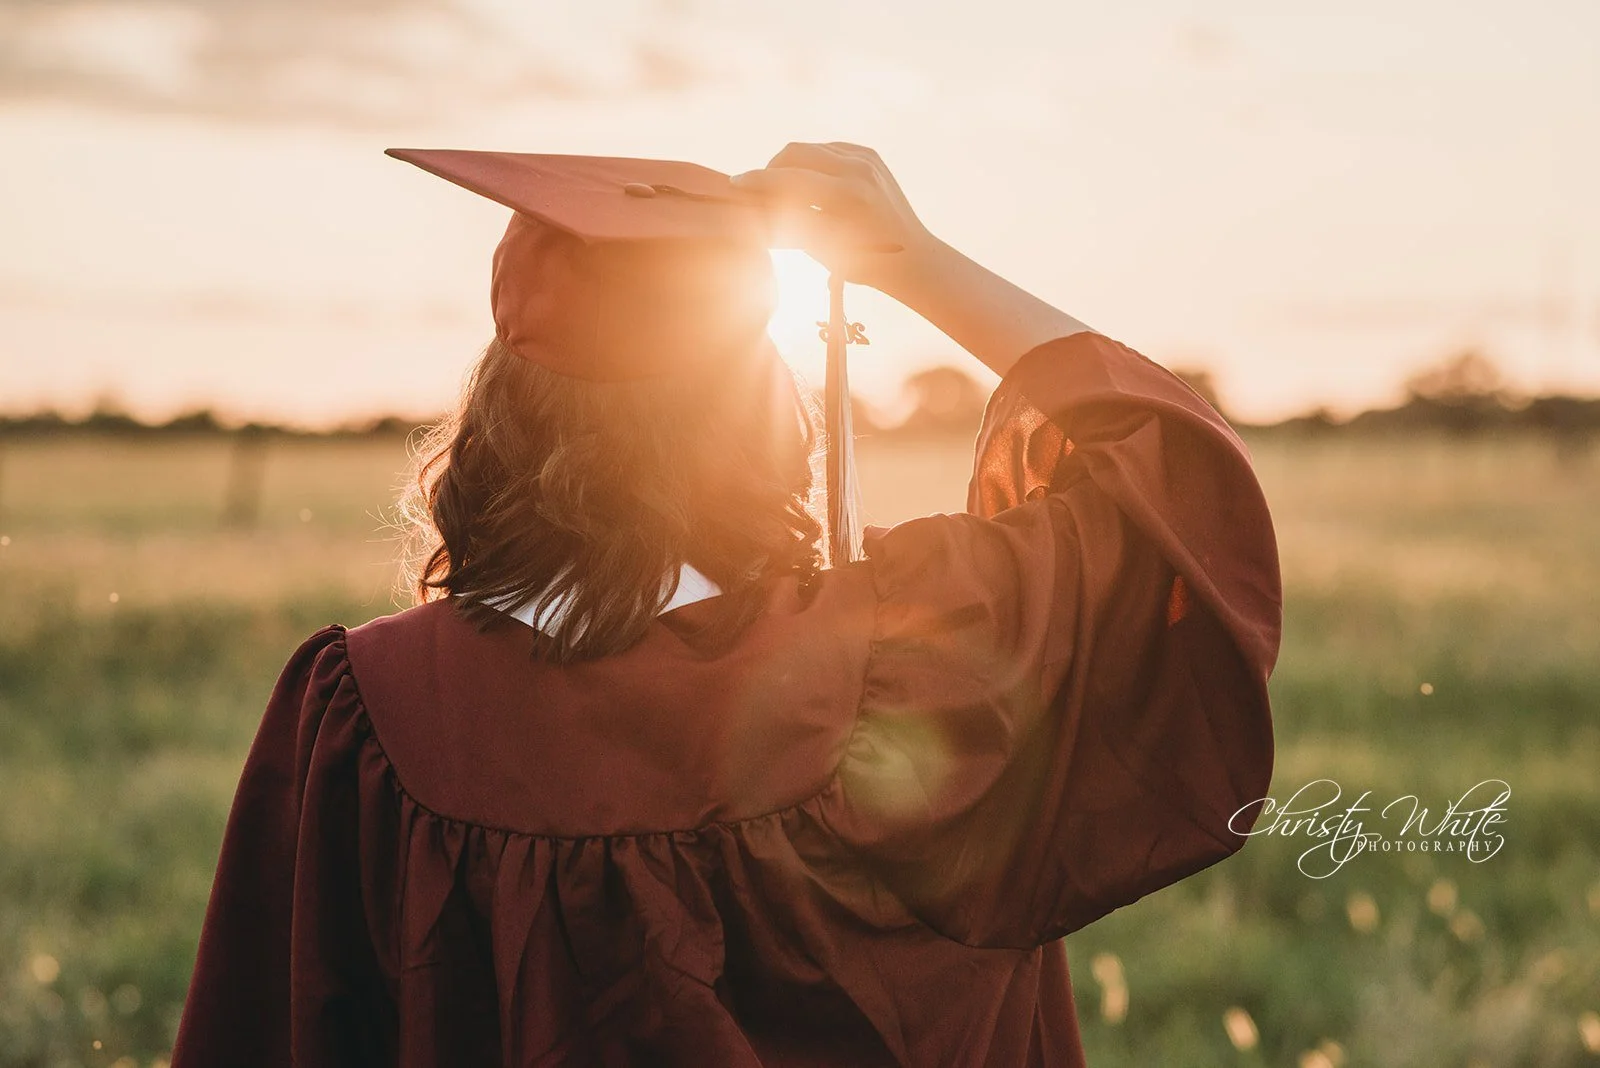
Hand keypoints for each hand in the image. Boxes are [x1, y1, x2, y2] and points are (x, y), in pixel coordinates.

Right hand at [731, 142, 936, 294]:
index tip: (734, 184)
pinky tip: (808, 182)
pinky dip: (814, 162)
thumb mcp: (821, 248)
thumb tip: (754, 208)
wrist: (912, 258)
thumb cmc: (864, 264)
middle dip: (772, 168)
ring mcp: (867, 158)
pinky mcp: (871, 155)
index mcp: (847, 195)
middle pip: (796, 152)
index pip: (788, 179)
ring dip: (791, 164)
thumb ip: (787, 222)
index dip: (757, 181)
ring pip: (811, 148)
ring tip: (781, 188)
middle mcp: (858, 169)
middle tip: (759, 189)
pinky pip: (830, 149)